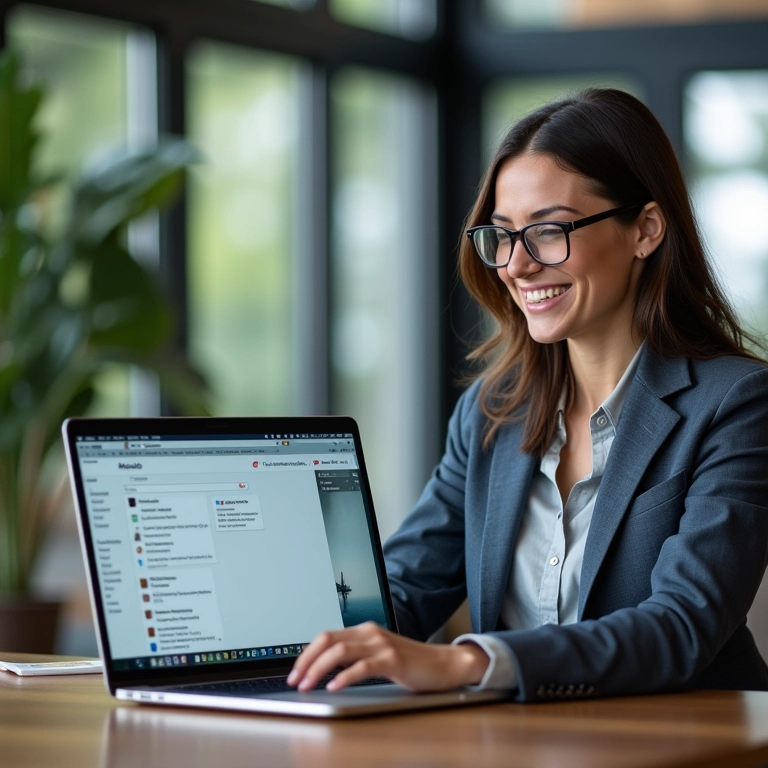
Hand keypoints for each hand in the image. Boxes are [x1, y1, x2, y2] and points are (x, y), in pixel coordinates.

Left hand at [286, 622, 489, 692]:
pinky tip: (334, 687)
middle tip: (295, 680)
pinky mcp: (393, 660)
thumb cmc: (410, 663)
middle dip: (306, 660)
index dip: (306, 653)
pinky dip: (344, 677)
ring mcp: (382, 645)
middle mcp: (370, 633)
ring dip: (319, 669)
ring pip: (340, 652)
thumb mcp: (378, 655)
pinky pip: (363, 666)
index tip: (295, 672)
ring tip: (309, 685)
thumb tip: (324, 669)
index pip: (326, 636)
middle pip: (328, 640)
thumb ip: (356, 656)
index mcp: (364, 630)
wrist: (444, 664)